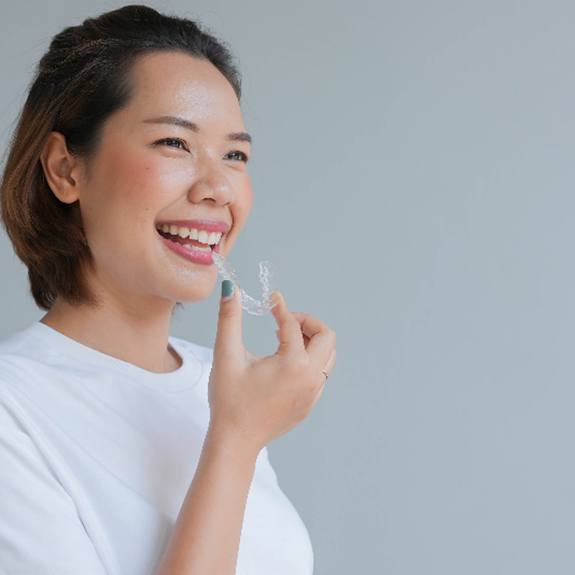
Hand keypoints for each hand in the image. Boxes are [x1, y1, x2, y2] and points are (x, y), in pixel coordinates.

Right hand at [207, 283, 336, 452]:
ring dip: (311, 341)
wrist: (235, 441)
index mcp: (294, 364)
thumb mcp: (227, 355)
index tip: (270, 300)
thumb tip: (231, 290)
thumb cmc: (229, 400)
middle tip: (284, 322)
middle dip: (307, 323)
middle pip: (327, 337)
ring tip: (284, 339)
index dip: (280, 308)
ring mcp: (313, 393)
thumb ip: (229, 319)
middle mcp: (311, 378)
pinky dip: (309, 360)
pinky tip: (284, 362)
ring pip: (328, 356)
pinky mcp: (309, 404)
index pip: (292, 324)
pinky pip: (320, 374)